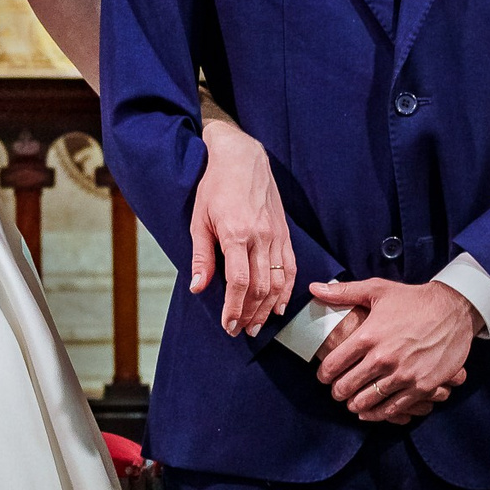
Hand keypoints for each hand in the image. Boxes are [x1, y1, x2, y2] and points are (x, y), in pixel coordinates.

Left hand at [191, 120, 295, 334]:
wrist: (242, 158)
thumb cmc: (215, 187)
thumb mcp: (199, 219)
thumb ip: (201, 256)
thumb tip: (199, 288)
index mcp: (236, 233)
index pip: (238, 282)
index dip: (234, 308)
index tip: (228, 326)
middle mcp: (260, 236)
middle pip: (260, 287)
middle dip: (250, 314)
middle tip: (240, 331)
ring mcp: (276, 235)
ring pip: (278, 282)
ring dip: (268, 308)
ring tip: (257, 326)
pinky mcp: (285, 233)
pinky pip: (291, 267)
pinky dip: (288, 291)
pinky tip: (280, 307)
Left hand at [308, 278, 476, 422]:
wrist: (454, 310)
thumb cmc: (413, 299)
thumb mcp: (377, 290)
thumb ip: (343, 292)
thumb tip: (313, 289)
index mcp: (368, 336)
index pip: (333, 364)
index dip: (324, 374)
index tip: (324, 376)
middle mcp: (383, 358)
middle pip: (346, 386)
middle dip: (338, 391)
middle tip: (337, 391)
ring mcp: (403, 374)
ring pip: (366, 401)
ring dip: (355, 404)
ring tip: (352, 403)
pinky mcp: (421, 386)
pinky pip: (393, 408)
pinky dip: (378, 414)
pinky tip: (371, 412)